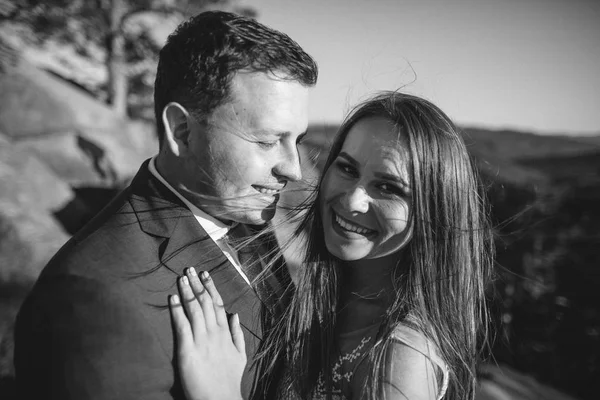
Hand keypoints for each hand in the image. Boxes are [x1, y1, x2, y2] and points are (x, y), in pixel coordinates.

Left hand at [169, 268, 245, 399]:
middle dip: (197, 284)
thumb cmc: (229, 380)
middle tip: (189, 269)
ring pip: (194, 310)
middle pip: (205, 302)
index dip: (210, 287)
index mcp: (225, 333)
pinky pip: (182, 326)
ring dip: (187, 292)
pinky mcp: (188, 350)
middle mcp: (214, 333)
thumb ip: (237, 334)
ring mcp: (202, 341)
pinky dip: (177, 311)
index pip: (217, 304)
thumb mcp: (240, 355)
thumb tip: (235, 314)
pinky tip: (172, 298)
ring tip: (181, 278)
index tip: (205, 274)